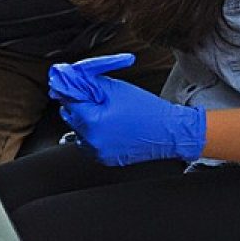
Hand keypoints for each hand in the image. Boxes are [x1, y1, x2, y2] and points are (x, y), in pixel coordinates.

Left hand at [49, 56, 205, 166]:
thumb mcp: (115, 89)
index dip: (71, 91)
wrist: (170, 132)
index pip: (68, 102)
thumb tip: (70, 81)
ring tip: (108, 113)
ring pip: (78, 131)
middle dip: (80, 106)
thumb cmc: (148, 110)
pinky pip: (90, 143)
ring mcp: (98, 153)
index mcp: (93, 122)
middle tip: (96, 98)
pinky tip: (111, 126)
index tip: (72, 86)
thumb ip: (88, 84)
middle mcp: (92, 141)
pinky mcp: (105, 159)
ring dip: (86, 121)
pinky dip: (95, 134)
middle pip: (71, 117)